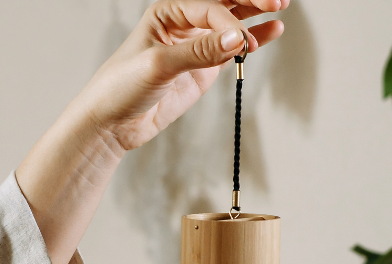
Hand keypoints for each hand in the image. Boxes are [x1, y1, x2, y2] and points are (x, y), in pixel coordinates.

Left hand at [82, 0, 287, 150]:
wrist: (111, 122)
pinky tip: (272, 30)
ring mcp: (196, 45)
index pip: (209, 7)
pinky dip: (253, 38)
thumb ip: (200, 51)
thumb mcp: (159, 65)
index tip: (240, 42)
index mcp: (167, 11)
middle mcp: (183, 23)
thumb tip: (238, 38)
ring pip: (232, 21)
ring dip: (255, 13)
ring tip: (280, 6)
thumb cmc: (121, 86)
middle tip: (276, 0)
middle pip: (224, 3)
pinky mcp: (204, 67)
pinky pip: (233, 48)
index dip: (227, 22)